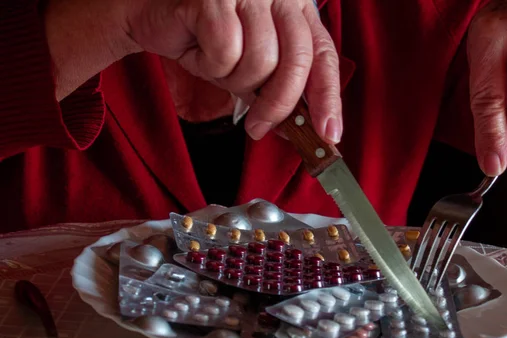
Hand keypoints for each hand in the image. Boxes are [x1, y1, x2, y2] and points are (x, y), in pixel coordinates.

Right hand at [124, 0, 341, 143]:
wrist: (153, 16)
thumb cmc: (206, 40)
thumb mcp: (250, 69)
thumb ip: (277, 91)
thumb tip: (300, 131)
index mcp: (296, 8)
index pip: (323, 55)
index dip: (329, 98)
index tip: (328, 134)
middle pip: (297, 61)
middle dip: (279, 104)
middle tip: (258, 127)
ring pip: (260, 60)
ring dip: (234, 79)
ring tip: (217, 66)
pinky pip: (226, 51)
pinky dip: (210, 63)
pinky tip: (199, 49)